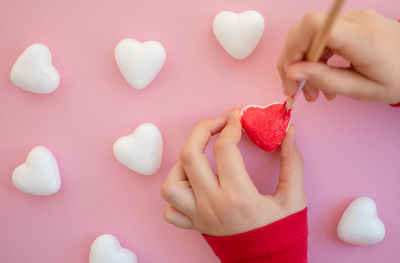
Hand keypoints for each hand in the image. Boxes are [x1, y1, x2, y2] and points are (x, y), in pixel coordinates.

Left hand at [161, 110, 305, 235]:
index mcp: (239, 196)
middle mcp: (213, 204)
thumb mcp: (293, 198)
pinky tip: (193, 185)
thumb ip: (292, 162)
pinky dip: (177, 192)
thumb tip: (289, 132)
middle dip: (202, 130)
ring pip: (172, 182)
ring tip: (203, 158)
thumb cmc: (282, 232)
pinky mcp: (194, 225)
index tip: (237, 117)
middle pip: (190, 155)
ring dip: (183, 163)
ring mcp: (199, 216)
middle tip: (217, 125)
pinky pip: (170, 210)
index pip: (225, 148)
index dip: (232, 125)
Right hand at [278, 9, 399, 103]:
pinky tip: (320, 77)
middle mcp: (354, 21)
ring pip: (308, 35)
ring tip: (312, 91)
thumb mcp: (362, 90)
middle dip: (291, 62)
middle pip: (303, 31)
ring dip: (301, 63)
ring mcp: (352, 19)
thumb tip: (292, 72)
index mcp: (361, 38)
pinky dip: (313, 58)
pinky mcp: (350, 23)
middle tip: (295, 90)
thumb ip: (326, 79)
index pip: (313, 26)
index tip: (292, 74)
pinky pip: (320, 37)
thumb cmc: (398, 79)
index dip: (293, 47)